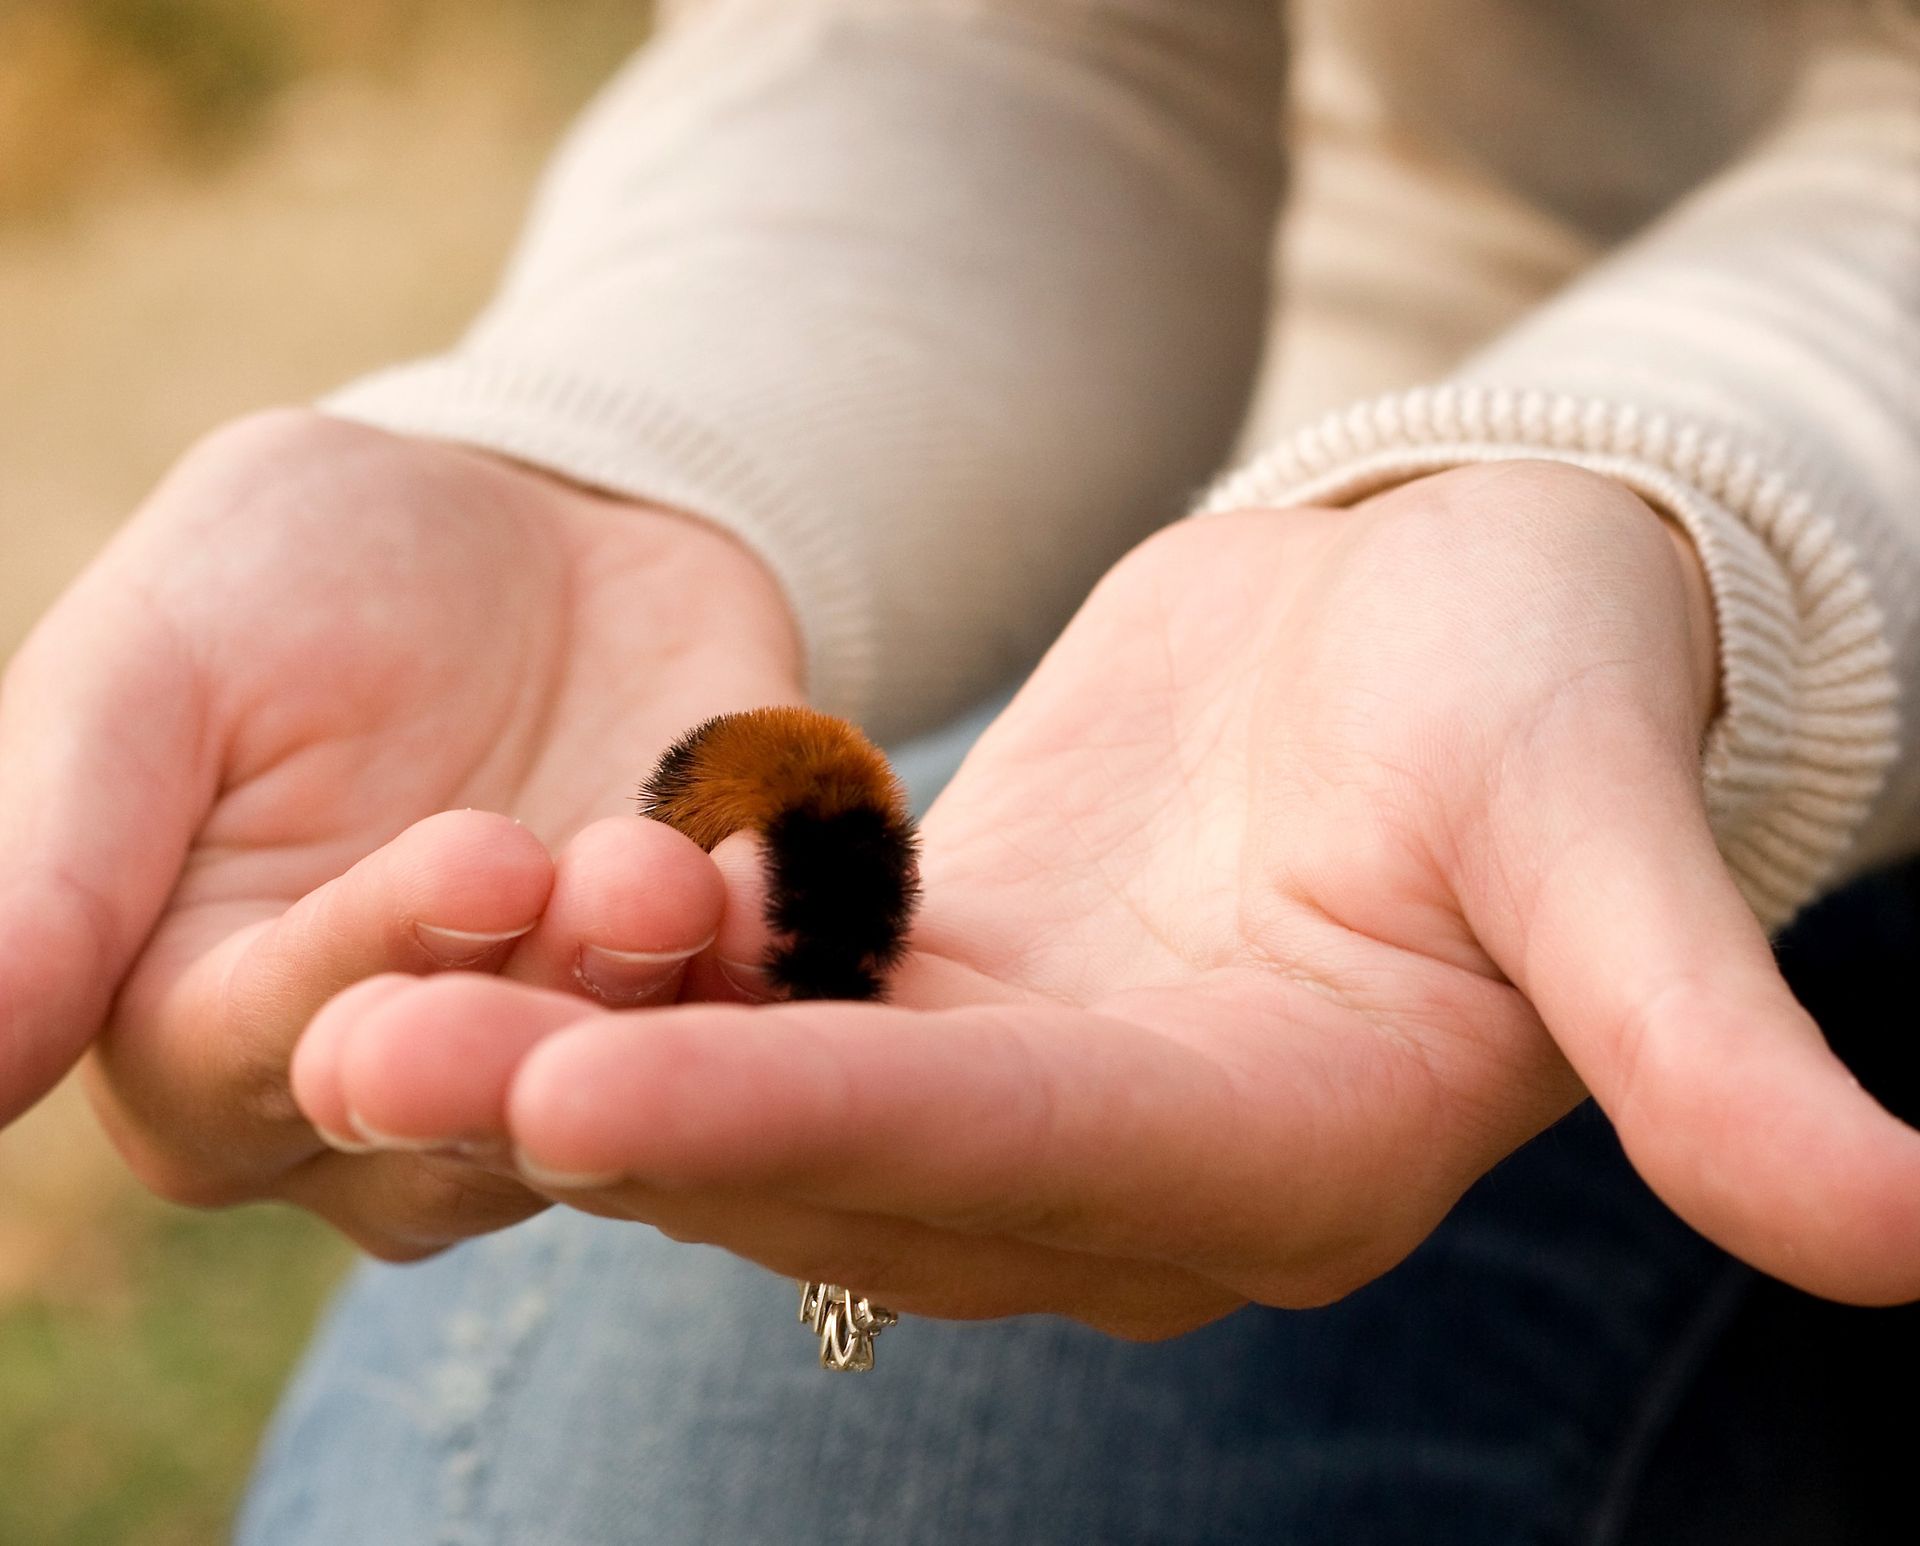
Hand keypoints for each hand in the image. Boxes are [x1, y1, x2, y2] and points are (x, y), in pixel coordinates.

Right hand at [0, 409, 801, 1257]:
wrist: (529, 511)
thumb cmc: (300, 568)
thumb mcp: (149, 671)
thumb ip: (44, 865)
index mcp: (197, 1015)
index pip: (247, 1062)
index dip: (359, 974)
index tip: (476, 857)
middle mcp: (380, 1074)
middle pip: (443, 1116)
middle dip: (532, 1014)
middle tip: (611, 890)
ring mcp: (555, 1046)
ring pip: (602, 1093)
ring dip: (657, 995)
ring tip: (688, 871)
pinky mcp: (702, 993)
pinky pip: (746, 1017)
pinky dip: (774, 962)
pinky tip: (796, 887)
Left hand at [293, 461, 1919, 1328]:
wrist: (1469, 616)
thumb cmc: (1554, 689)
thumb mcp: (1613, 838)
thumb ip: (1702, 1043)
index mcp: (1279, 1152)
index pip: (1015, 1159)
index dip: (805, 1134)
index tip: (588, 1100)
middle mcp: (1133, 1166)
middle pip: (840, 1166)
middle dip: (612, 1118)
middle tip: (372, 1053)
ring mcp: (1028, 1089)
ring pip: (766, 1102)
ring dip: (572, 1055)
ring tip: (362, 998)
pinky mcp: (960, 994)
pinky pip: (768, 1008)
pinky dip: (638, 980)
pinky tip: (488, 926)